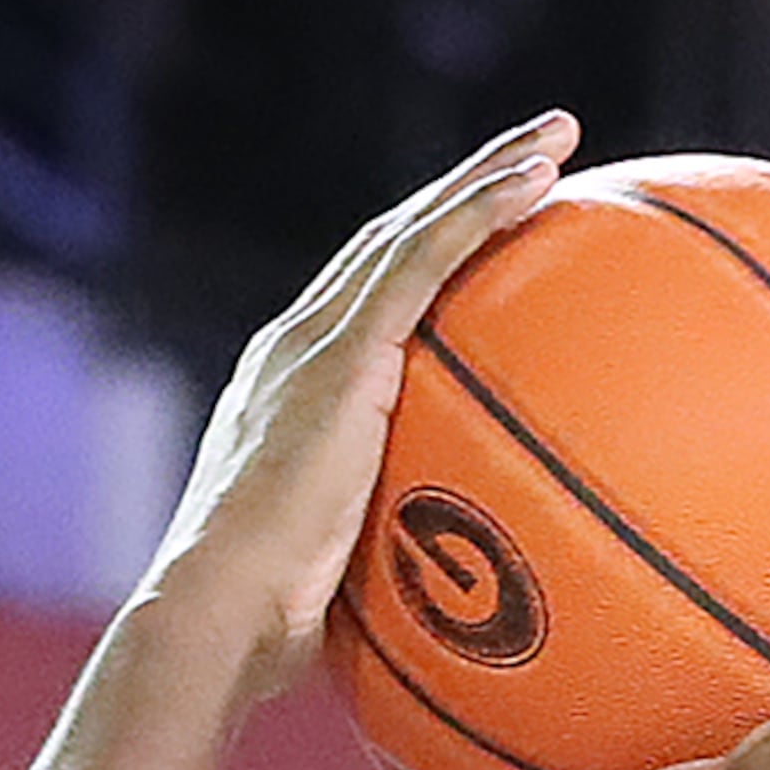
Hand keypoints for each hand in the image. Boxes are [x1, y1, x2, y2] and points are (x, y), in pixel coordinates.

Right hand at [132, 114, 578, 712]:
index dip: (427, 253)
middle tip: (538, 149)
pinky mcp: (341, 357)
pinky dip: (479, 214)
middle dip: (463, 187)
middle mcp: (298, 346)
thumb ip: (383, 561)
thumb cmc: (269, 631)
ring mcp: (316, 343)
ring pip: (412, 229)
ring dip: (486, 174)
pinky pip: (424, 263)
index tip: (486, 227)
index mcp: (297, 390)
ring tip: (555, 137)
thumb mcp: (341, 581)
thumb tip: (446, 615)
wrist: (214, 618)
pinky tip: (537, 184)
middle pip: (392, 242)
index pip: (370, 301)